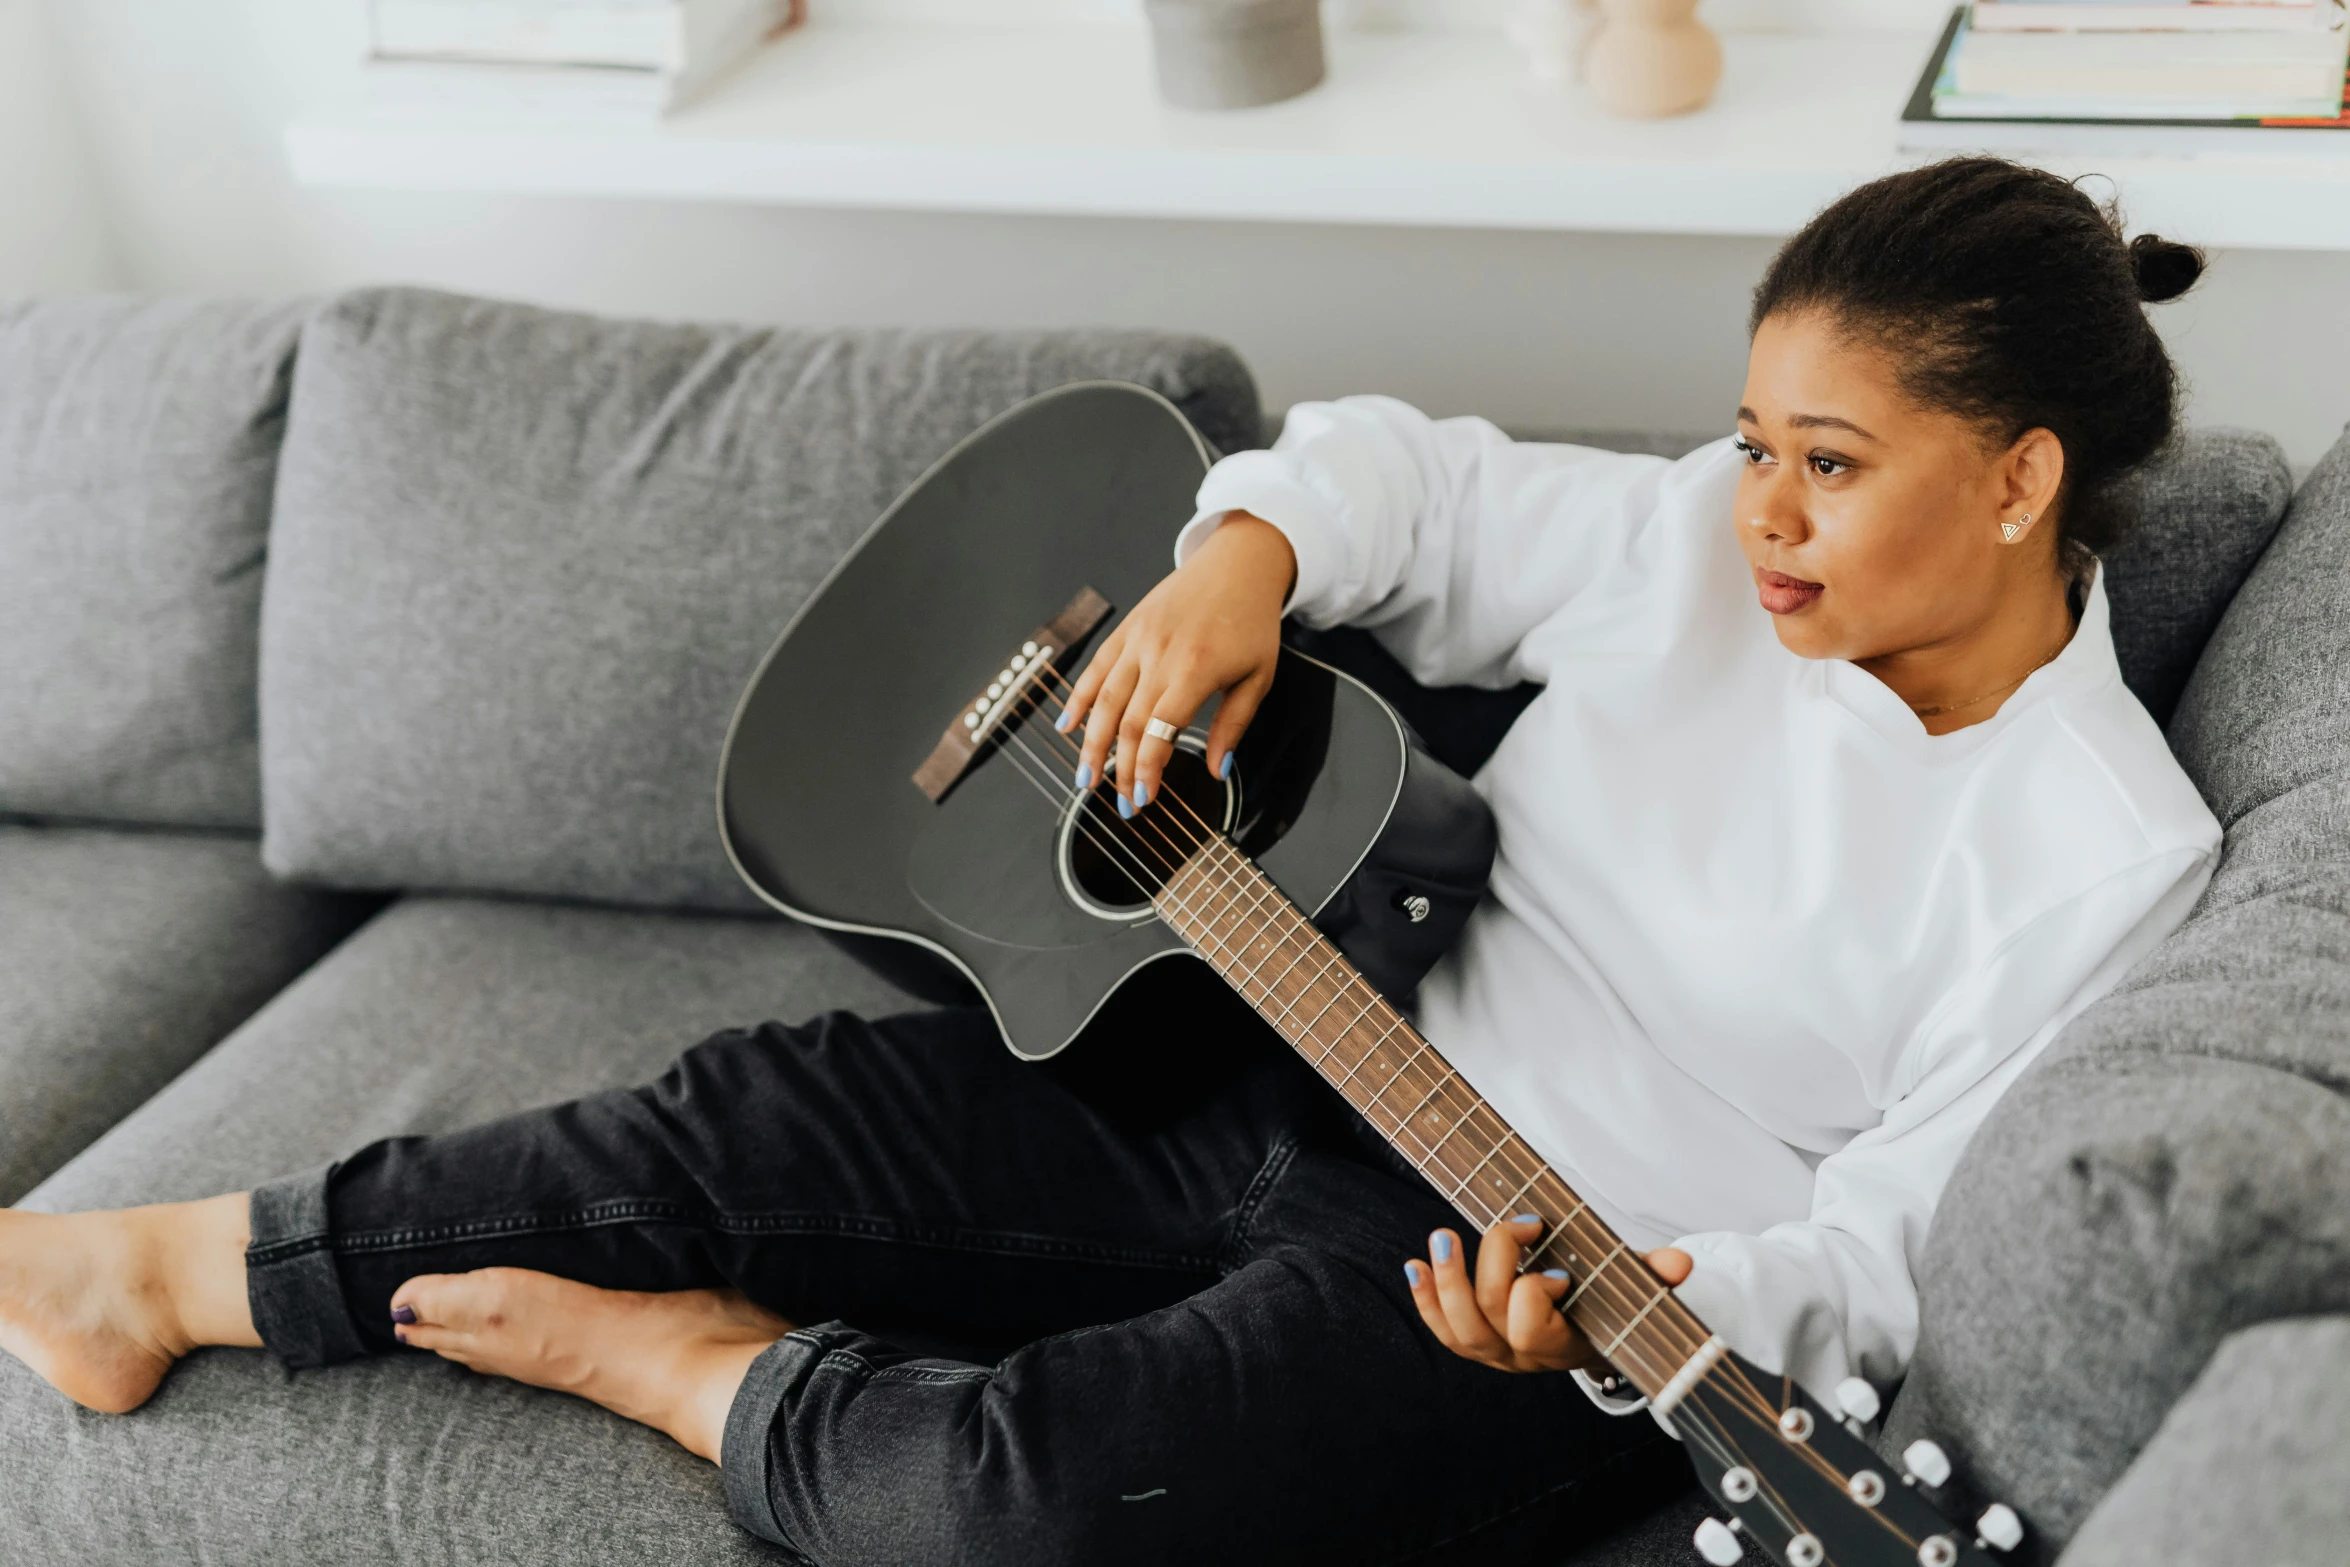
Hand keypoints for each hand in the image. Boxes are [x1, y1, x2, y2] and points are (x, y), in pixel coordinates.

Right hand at [1058, 513, 1293, 809]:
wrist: (1238, 563)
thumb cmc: (1252, 621)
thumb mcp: (1258, 677)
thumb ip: (1234, 726)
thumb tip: (1219, 771)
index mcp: (1195, 668)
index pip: (1159, 731)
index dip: (1147, 769)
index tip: (1145, 798)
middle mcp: (1159, 653)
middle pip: (1127, 722)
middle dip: (1120, 768)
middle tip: (1120, 802)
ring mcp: (1138, 639)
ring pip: (1103, 699)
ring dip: (1091, 744)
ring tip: (1086, 779)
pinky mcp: (1127, 628)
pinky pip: (1095, 667)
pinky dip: (1078, 699)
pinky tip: (1067, 726)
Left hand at [1404, 1216, 1693, 1375]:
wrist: (1593, 1339)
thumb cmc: (1611, 1307)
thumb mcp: (1636, 1292)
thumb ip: (1653, 1277)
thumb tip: (1680, 1263)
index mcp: (1562, 1347)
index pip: (1531, 1325)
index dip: (1534, 1291)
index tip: (1556, 1268)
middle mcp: (1522, 1356)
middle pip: (1486, 1314)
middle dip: (1490, 1265)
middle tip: (1511, 1227)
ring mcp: (1494, 1352)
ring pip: (1458, 1329)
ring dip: (1445, 1281)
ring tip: (1441, 1238)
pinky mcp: (1474, 1343)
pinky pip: (1442, 1330)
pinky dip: (1425, 1299)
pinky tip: (1413, 1265)